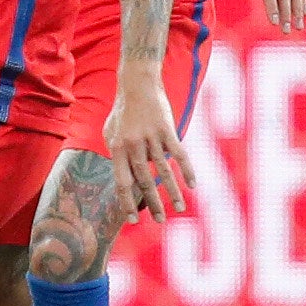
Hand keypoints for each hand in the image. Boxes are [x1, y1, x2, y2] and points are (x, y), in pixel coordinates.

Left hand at [103, 78, 195, 223]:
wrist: (137, 85)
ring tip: (179, 209)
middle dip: (152, 203)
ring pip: (163, 170)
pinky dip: (187, 170)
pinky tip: (194, 185)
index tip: (133, 221)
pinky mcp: (167, 131)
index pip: (122, 182)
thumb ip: (117, 156)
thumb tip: (125, 177)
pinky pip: (179, 154)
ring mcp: (150, 138)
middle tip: (160, 221)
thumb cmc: (122, 112)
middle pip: (144, 180)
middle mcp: (132, 145)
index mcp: (116, 149)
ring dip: (172, 192)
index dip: (127, 202)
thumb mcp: (110, 133)